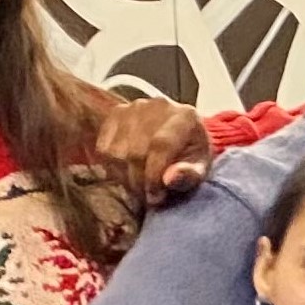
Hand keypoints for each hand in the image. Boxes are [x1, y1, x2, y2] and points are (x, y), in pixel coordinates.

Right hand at [89, 91, 211, 208]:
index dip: (153, 176)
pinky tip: (127, 176)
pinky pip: (104, 148)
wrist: (180, 135)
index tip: (154, 198)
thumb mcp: (200, 168)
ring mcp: (134, 108)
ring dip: (125, 177)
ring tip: (139, 188)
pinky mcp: (116, 113)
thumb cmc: (191, 155)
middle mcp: (158, 106)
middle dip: (139, 181)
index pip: (160, 145)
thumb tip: (170, 179)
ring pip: (117, 151)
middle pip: (135, 150)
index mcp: (185, 116)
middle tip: (146, 199)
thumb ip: (190, 175)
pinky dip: (112, 168)